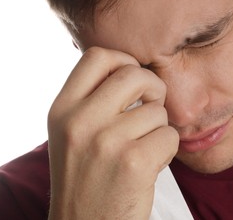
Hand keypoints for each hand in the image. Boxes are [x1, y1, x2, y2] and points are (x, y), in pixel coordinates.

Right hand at [47, 47, 178, 218]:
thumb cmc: (86, 177)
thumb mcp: (73, 133)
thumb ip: (93, 99)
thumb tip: (132, 68)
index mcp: (62, 109)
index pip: (98, 56)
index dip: (124, 60)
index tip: (134, 79)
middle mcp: (80, 121)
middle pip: (134, 74)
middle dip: (153, 88)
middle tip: (151, 108)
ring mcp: (106, 141)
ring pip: (158, 110)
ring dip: (158, 128)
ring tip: (142, 148)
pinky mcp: (134, 162)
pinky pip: (170, 135)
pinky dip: (167, 150)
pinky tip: (150, 165)